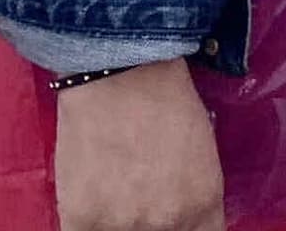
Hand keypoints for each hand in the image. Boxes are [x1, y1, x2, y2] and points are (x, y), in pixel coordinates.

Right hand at [54, 59, 223, 230]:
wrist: (119, 70)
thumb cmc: (165, 98)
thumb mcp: (201, 154)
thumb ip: (193, 197)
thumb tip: (180, 218)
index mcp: (203, 205)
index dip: (184, 229)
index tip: (171, 221)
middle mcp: (168, 224)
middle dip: (150, 224)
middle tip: (137, 197)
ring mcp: (124, 226)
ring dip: (115, 222)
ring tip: (112, 192)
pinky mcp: (82, 221)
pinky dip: (85, 222)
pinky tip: (89, 199)